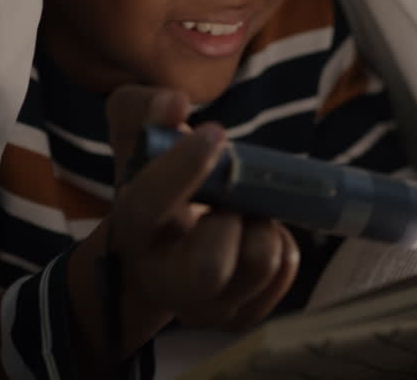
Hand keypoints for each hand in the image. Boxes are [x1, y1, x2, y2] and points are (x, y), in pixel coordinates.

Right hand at [67, 86, 299, 368]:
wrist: (158, 252)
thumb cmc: (153, 184)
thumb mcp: (134, 139)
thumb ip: (142, 110)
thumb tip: (174, 103)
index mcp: (131, 228)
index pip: (147, 206)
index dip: (181, 168)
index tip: (215, 132)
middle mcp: (162, 279)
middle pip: (209, 267)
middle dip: (235, 218)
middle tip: (234, 193)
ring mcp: (205, 307)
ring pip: (261, 262)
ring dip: (264, 222)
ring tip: (244, 208)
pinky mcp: (242, 314)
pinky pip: (285, 268)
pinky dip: (280, 238)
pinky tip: (253, 230)